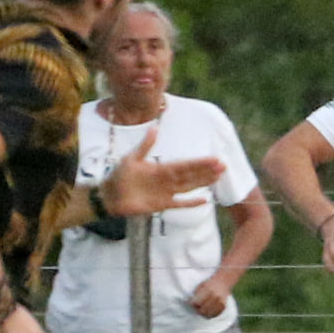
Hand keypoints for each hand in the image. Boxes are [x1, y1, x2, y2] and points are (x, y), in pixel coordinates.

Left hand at [105, 127, 219, 215]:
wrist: (111, 194)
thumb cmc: (120, 175)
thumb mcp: (132, 157)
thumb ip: (145, 145)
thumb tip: (155, 127)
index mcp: (162, 168)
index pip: (186, 165)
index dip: (200, 163)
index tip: (215, 159)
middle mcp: (167, 180)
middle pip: (192, 175)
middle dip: (207, 171)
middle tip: (223, 167)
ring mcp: (167, 192)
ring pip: (190, 187)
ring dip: (203, 182)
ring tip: (218, 178)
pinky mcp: (162, 205)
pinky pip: (180, 204)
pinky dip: (191, 203)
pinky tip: (204, 201)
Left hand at [190, 273, 232, 317]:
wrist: (223, 282)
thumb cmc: (210, 283)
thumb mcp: (201, 285)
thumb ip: (196, 294)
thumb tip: (191, 303)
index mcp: (208, 290)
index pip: (196, 302)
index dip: (192, 303)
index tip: (191, 302)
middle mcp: (215, 297)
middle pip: (202, 310)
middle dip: (197, 309)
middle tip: (196, 306)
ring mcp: (220, 303)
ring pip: (208, 314)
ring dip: (203, 313)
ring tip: (202, 309)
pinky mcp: (223, 307)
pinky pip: (214, 315)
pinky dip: (209, 314)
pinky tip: (207, 311)